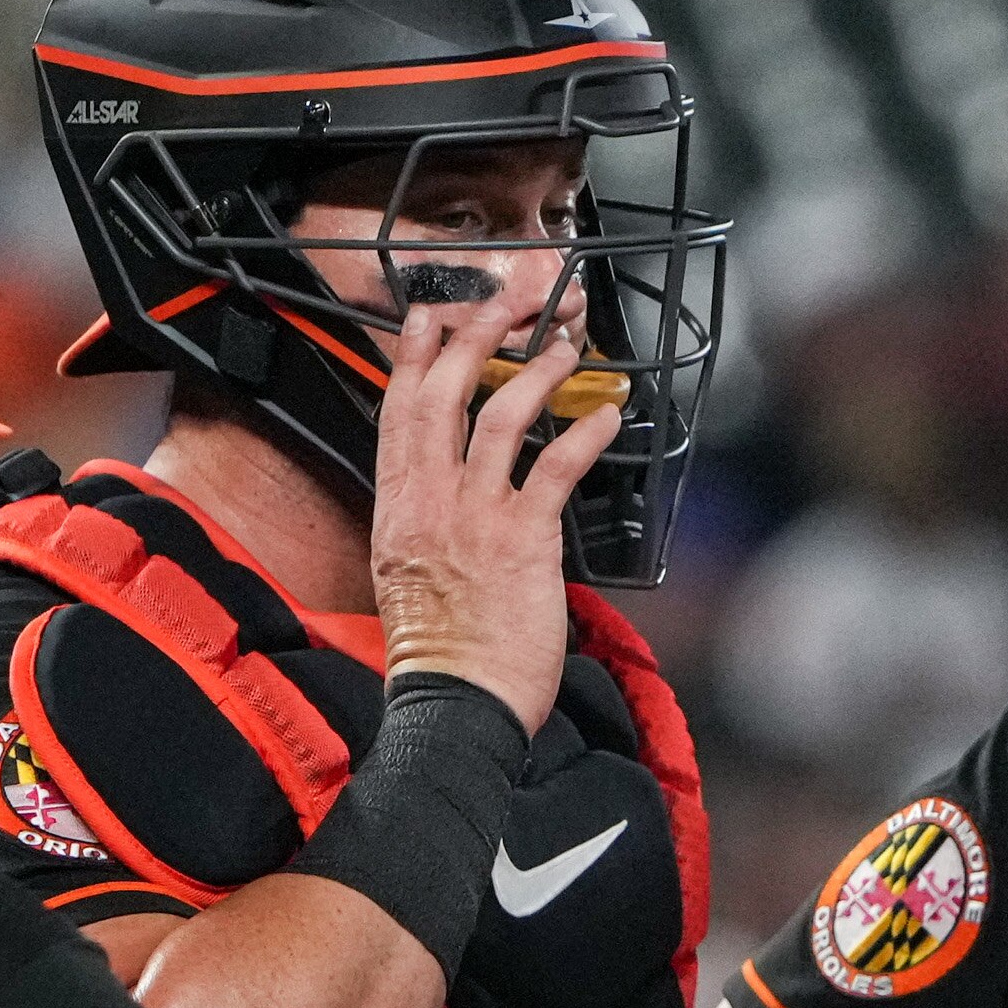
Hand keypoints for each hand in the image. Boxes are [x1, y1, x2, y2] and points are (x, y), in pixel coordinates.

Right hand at [369, 288, 616, 735]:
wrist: (455, 704)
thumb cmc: (440, 650)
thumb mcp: (406, 572)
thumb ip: (423, 521)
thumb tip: (445, 492)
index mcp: (397, 507)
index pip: (398, 412)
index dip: (413, 355)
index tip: (429, 314)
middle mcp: (430, 502)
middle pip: (445, 395)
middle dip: (475, 337)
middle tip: (506, 303)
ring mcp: (475, 517)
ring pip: (500, 417)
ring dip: (535, 371)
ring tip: (565, 345)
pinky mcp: (524, 540)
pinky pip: (556, 468)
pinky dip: (586, 433)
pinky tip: (609, 412)